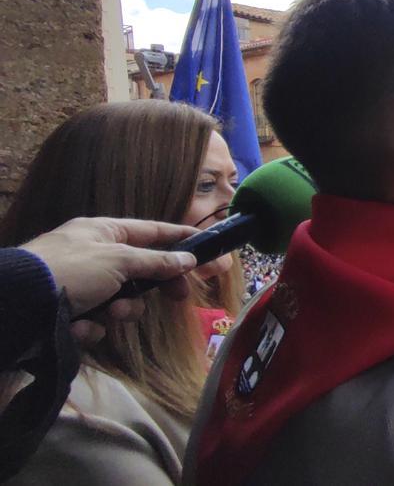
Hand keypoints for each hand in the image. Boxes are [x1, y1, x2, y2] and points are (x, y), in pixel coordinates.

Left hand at [21, 218, 198, 339]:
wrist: (17, 305)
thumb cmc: (70, 271)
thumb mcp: (119, 261)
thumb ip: (157, 261)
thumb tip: (189, 259)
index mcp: (104, 232)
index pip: (152, 232)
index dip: (181, 240)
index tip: (207, 249)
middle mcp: (94, 256)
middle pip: (141, 270)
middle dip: (153, 286)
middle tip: (180, 296)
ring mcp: (81, 286)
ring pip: (122, 300)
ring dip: (122, 309)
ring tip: (109, 313)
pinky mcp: (69, 314)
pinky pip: (96, 321)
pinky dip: (91, 327)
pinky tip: (79, 328)